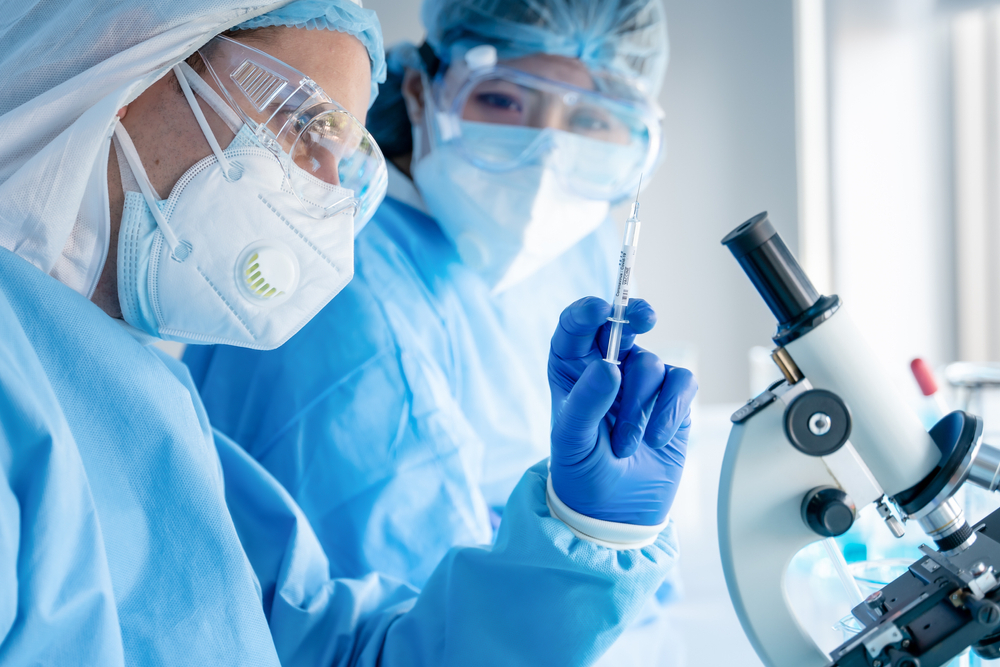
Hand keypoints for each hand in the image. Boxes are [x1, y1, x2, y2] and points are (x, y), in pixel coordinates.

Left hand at [548, 297, 696, 524]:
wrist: (616, 513)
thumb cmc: (582, 474)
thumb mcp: (571, 442)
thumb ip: (585, 402)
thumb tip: (609, 367)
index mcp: (571, 370)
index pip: (575, 326)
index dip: (587, 311)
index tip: (598, 311)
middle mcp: (605, 368)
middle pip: (620, 325)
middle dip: (633, 316)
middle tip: (643, 319)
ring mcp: (640, 383)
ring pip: (650, 363)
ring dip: (639, 405)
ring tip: (625, 443)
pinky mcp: (672, 400)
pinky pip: (681, 382)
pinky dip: (670, 411)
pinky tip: (656, 438)